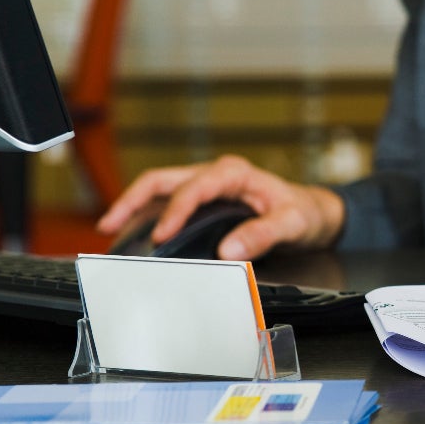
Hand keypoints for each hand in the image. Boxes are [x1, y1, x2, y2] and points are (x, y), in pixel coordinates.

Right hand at [96, 154, 345, 259]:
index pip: (195, 188)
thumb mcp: (293, 223)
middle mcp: (216, 175)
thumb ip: (264, 234)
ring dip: (134, 205)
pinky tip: (135, 233)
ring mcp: (207, 186)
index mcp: (235, 173)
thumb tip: (229, 250)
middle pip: (163, 180)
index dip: (175, 211)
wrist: (315, 212)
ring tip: (111, 228)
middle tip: (110, 223)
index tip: (162, 236)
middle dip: (133, 199)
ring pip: (160, 188)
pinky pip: (168, 203)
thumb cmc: (304, 212)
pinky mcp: (204, 201)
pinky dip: (148, 215)